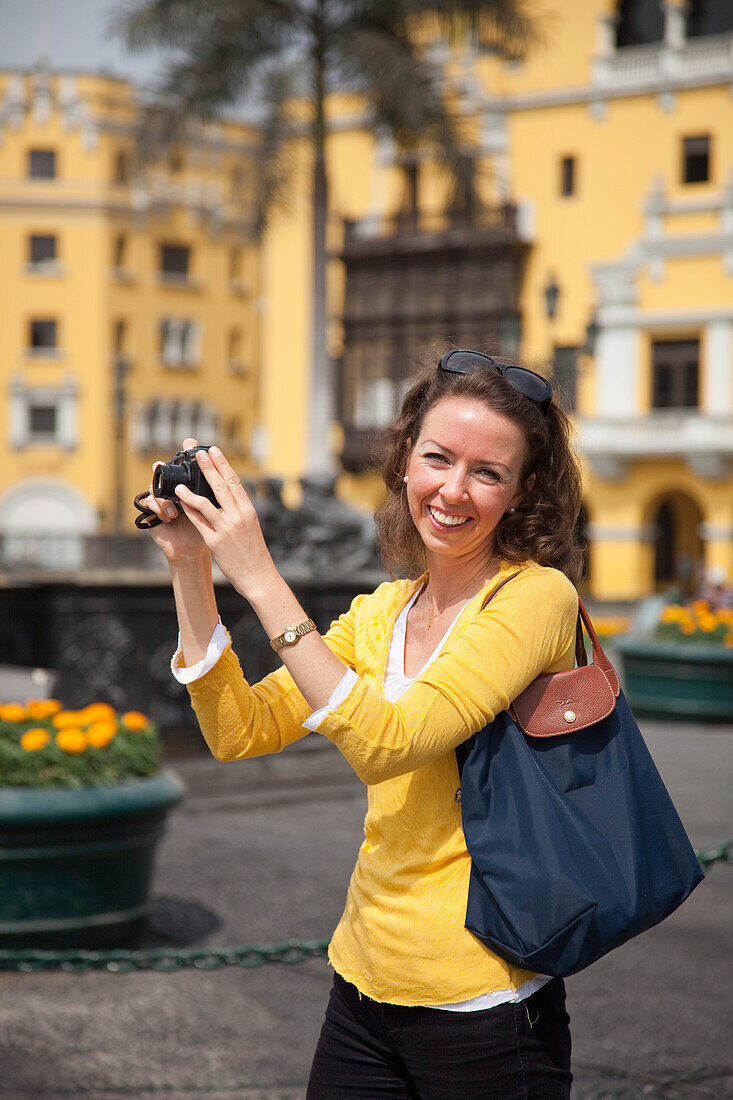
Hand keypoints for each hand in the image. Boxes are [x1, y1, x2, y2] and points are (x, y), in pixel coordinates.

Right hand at [140, 438, 210, 565]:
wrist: (195, 551)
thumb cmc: (208, 530)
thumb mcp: (216, 508)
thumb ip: (217, 491)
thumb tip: (224, 469)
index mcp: (192, 485)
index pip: (188, 464)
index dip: (188, 450)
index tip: (191, 442)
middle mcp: (176, 489)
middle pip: (168, 470)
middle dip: (167, 465)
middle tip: (165, 462)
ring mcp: (163, 499)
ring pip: (157, 486)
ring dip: (166, 497)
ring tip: (176, 512)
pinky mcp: (153, 512)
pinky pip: (150, 502)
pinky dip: (160, 508)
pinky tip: (170, 518)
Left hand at [171, 445, 278, 599]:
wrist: (259, 577)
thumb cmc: (254, 554)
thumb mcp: (251, 528)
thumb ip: (240, 513)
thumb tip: (229, 499)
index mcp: (249, 511)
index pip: (235, 482)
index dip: (223, 465)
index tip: (215, 451)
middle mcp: (239, 517)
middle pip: (221, 486)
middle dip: (209, 467)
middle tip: (198, 452)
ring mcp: (227, 529)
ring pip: (207, 502)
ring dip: (193, 487)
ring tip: (182, 477)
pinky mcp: (216, 542)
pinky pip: (199, 521)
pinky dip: (189, 508)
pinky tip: (181, 499)